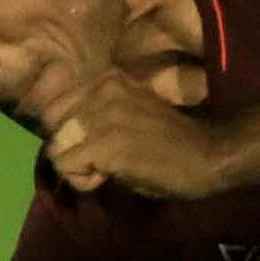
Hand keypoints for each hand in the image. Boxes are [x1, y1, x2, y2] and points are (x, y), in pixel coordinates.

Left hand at [44, 72, 230, 200]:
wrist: (207, 155)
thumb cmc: (171, 140)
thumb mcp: (130, 111)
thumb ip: (98, 113)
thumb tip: (62, 135)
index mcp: (107, 79)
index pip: (56, 105)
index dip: (67, 133)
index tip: (93, 146)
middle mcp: (101, 90)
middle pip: (52, 128)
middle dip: (69, 150)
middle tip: (98, 162)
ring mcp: (103, 116)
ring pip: (56, 149)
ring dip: (76, 167)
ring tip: (104, 172)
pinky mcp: (105, 145)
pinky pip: (68, 168)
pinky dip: (83, 181)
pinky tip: (108, 179)